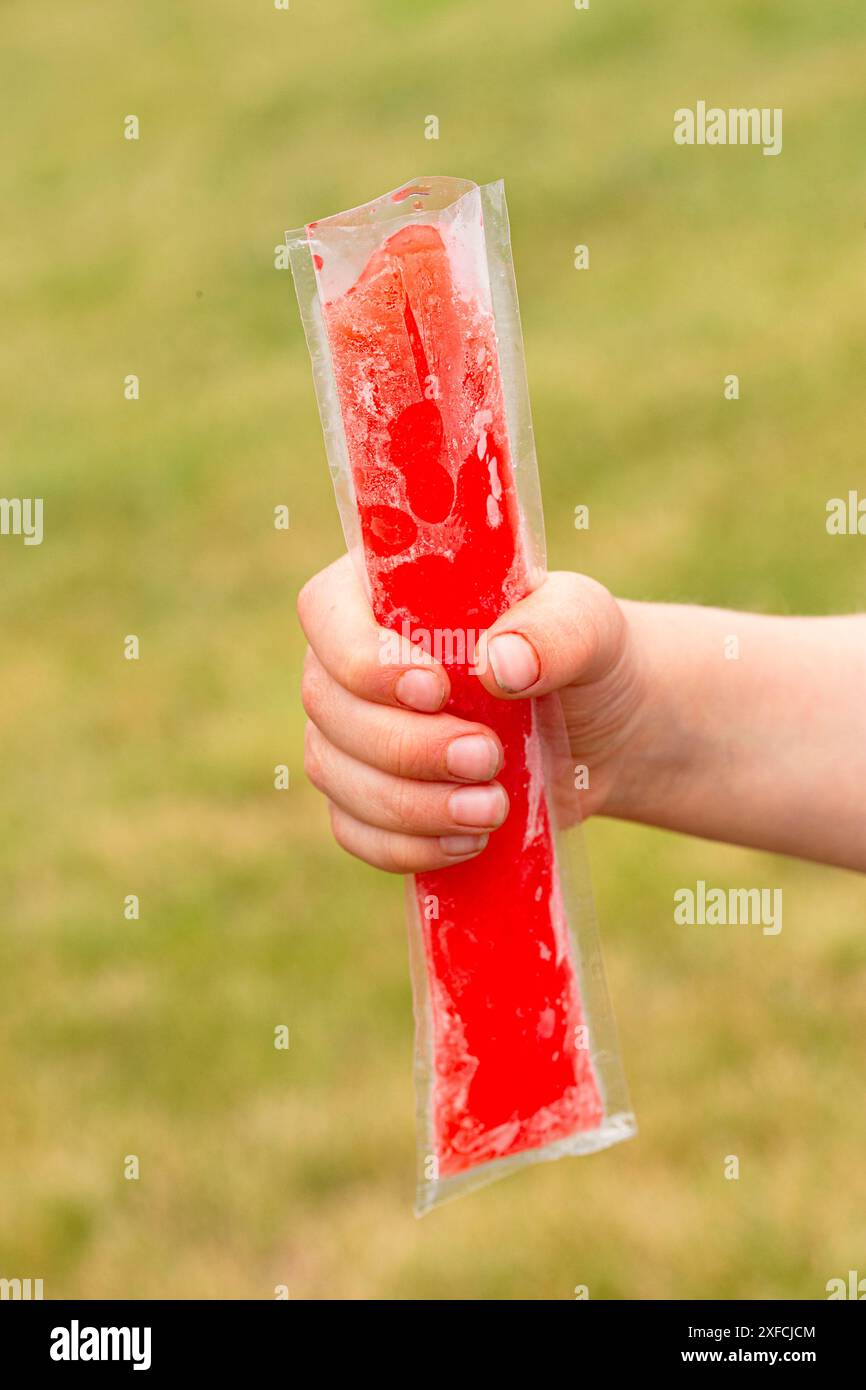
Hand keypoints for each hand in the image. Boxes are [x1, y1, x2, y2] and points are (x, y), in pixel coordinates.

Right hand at [298, 554, 644, 871]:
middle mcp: (348, 660)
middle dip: (406, 745)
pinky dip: (406, 846)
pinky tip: (468, 842)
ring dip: (410, 804)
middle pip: (328, 705)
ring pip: (334, 773)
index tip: (434, 690)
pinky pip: (353, 829)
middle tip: (487, 757)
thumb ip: (554, 631)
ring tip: (493, 808)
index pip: (326, 612)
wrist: (598, 729)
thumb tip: (501, 665)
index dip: (363, 657)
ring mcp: (348, 732)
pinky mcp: (365, 796)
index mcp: (383, 591)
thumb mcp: (587, 625)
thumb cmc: (578, 655)